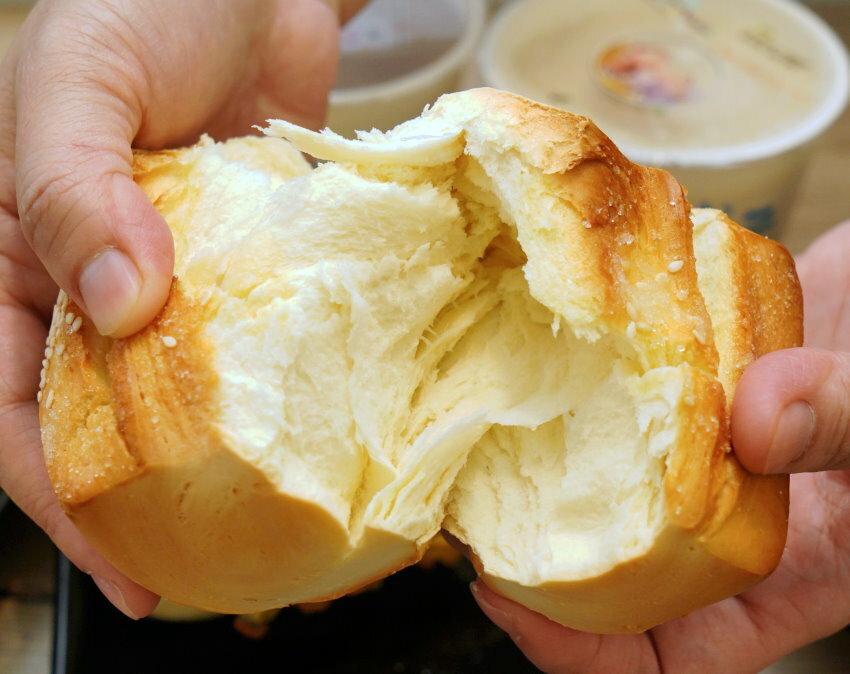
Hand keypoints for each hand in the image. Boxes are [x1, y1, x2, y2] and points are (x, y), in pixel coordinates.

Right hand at [0, 0, 363, 617]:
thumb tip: (120, 305)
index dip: (57, 500)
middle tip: (200, 575)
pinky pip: (254, 346)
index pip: (15, 409)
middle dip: (141, 505)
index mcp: (16, 257)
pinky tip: (310, 434)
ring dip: (211, 463)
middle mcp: (93, 282)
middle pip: (102, 423)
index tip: (120, 568)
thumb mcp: (77, 80)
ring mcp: (178, 280)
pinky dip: (271, 393)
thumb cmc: (143, 1)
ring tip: (260, 529)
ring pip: (181, 395)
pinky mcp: (248, 268)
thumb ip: (71, 186)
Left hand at [470, 221, 849, 672]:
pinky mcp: (679, 390)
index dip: (580, 656)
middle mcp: (722, 525)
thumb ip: (849, 426)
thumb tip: (755, 426)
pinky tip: (528, 365)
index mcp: (781, 576)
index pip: (664, 661)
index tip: (506, 602)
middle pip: (604, 578)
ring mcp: (697, 456)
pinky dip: (572, 396)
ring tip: (476, 444)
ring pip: (599, 489)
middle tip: (465, 510)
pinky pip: (613, 408)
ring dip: (537, 474)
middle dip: (528, 560)